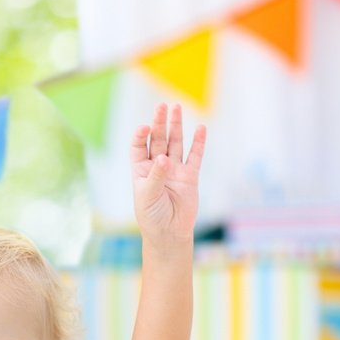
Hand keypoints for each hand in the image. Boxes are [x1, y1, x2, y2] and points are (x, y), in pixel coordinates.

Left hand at [131, 104, 205, 245]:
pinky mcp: (190, 176)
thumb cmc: (152, 216)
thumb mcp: (147, 196)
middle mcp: (157, 166)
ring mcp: (174, 170)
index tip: (145, 128)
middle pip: (158, 139)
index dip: (141, 136)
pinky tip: (201, 129)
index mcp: (141, 170)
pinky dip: (198, 143)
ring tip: (177, 108)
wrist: (169, 233)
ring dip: (176, 126)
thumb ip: (156, 176)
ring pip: (176, 143)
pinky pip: (195, 156)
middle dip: (160, 122)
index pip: (139, 146)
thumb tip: (164, 158)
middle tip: (162, 106)